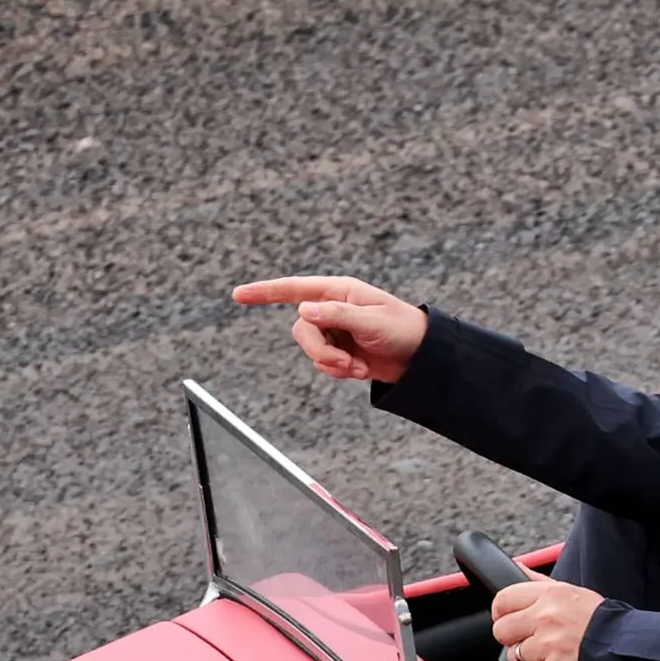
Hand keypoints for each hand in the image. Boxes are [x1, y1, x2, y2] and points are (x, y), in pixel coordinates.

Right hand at [231, 275, 427, 382]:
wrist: (422, 358)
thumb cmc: (403, 330)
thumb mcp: (372, 321)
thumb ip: (337, 315)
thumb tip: (304, 309)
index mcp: (338, 292)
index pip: (294, 289)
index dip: (264, 292)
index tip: (238, 295)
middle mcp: (332, 309)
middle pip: (301, 329)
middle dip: (319, 351)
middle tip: (345, 362)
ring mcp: (335, 331)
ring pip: (311, 350)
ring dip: (332, 364)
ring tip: (358, 367)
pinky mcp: (340, 351)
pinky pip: (323, 364)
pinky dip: (339, 371)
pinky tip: (361, 370)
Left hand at [488, 577, 601, 660]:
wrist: (625, 649)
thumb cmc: (599, 620)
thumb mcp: (571, 591)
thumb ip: (539, 582)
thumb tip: (516, 567)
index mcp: (549, 595)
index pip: (503, 600)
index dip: (501, 612)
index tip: (507, 618)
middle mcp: (546, 619)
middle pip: (502, 631)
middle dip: (512, 637)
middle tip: (530, 638)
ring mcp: (548, 647)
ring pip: (515, 656)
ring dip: (529, 658)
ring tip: (550, 653)